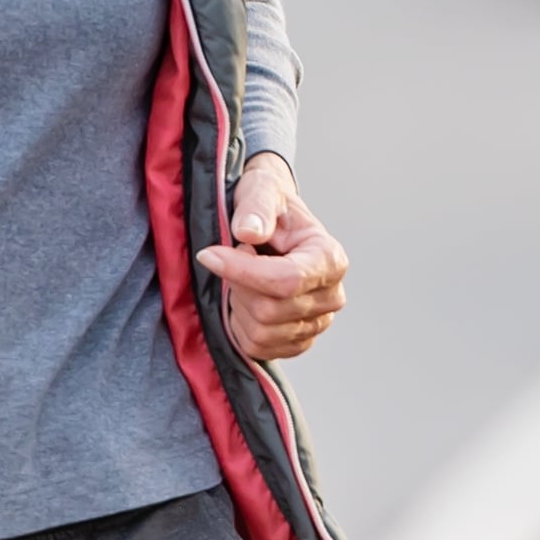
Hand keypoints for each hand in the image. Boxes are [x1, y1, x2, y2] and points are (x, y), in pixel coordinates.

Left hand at [200, 152, 348, 362]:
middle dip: (238, 285)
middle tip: (232, 257)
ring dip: (238, 305)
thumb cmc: (269, 204)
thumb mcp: (262, 190)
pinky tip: (244, 298)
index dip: (242, 271)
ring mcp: (317, 323)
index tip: (208, 254)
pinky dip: (240, 326)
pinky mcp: (297, 342)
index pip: (287, 280)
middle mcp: (331, 296)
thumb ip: (256, 207)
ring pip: (261, 333)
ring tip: (242, 277)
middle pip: (270, 310)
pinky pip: (257, 348)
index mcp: (330, 258)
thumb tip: (248, 233)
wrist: (273, 222)